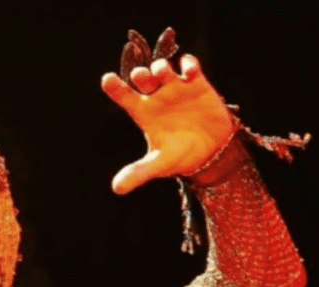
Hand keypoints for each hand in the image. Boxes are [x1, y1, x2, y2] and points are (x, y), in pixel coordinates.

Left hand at [101, 54, 234, 193]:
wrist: (212, 151)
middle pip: (142, 78)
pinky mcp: (197, 84)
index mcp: (143, 113)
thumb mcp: (159, 164)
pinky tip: (190, 72)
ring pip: (163, 69)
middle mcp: (157, 98)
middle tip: (142, 78)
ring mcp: (176, 89)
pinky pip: (190, 66)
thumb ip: (138, 172)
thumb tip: (116, 188)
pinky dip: (189, 65)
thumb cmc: (180, 155)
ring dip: (161, 67)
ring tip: (163, 74)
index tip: (107, 80)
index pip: (124, 97)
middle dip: (140, 74)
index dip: (115, 88)